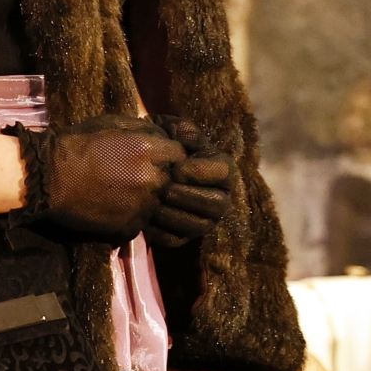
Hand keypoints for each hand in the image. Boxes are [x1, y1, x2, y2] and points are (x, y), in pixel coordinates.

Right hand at [20, 116, 184, 242]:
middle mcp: (151, 179)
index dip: (169, 156)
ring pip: (159, 204)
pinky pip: (142, 222)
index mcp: (148, 150)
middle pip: (173, 181)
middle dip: (161, 178)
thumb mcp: (112, 125)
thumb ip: (142, 131)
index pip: (179, 155)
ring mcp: (142, 206)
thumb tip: (162, 136)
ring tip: (125, 193)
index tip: (159, 159)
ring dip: (148, 199)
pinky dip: (133, 215)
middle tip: (139, 176)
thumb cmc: (77, 145)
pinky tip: (115, 207)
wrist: (49, 179)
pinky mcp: (130, 227)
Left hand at [144, 122, 232, 247]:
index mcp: (222, 170)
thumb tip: (185, 138)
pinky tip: (145, 219)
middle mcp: (220, 198)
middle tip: (165, 189)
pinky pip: (176, 240)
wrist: (146, 166)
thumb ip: (181, 130)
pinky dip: (160, 232)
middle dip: (189, 197)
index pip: (224, 172)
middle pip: (216, 205)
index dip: (201, 172)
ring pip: (198, 226)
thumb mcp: (173, 130)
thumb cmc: (166, 144)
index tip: (177, 168)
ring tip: (154, 203)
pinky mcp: (184, 237)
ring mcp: (204, 220)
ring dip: (175, 215)